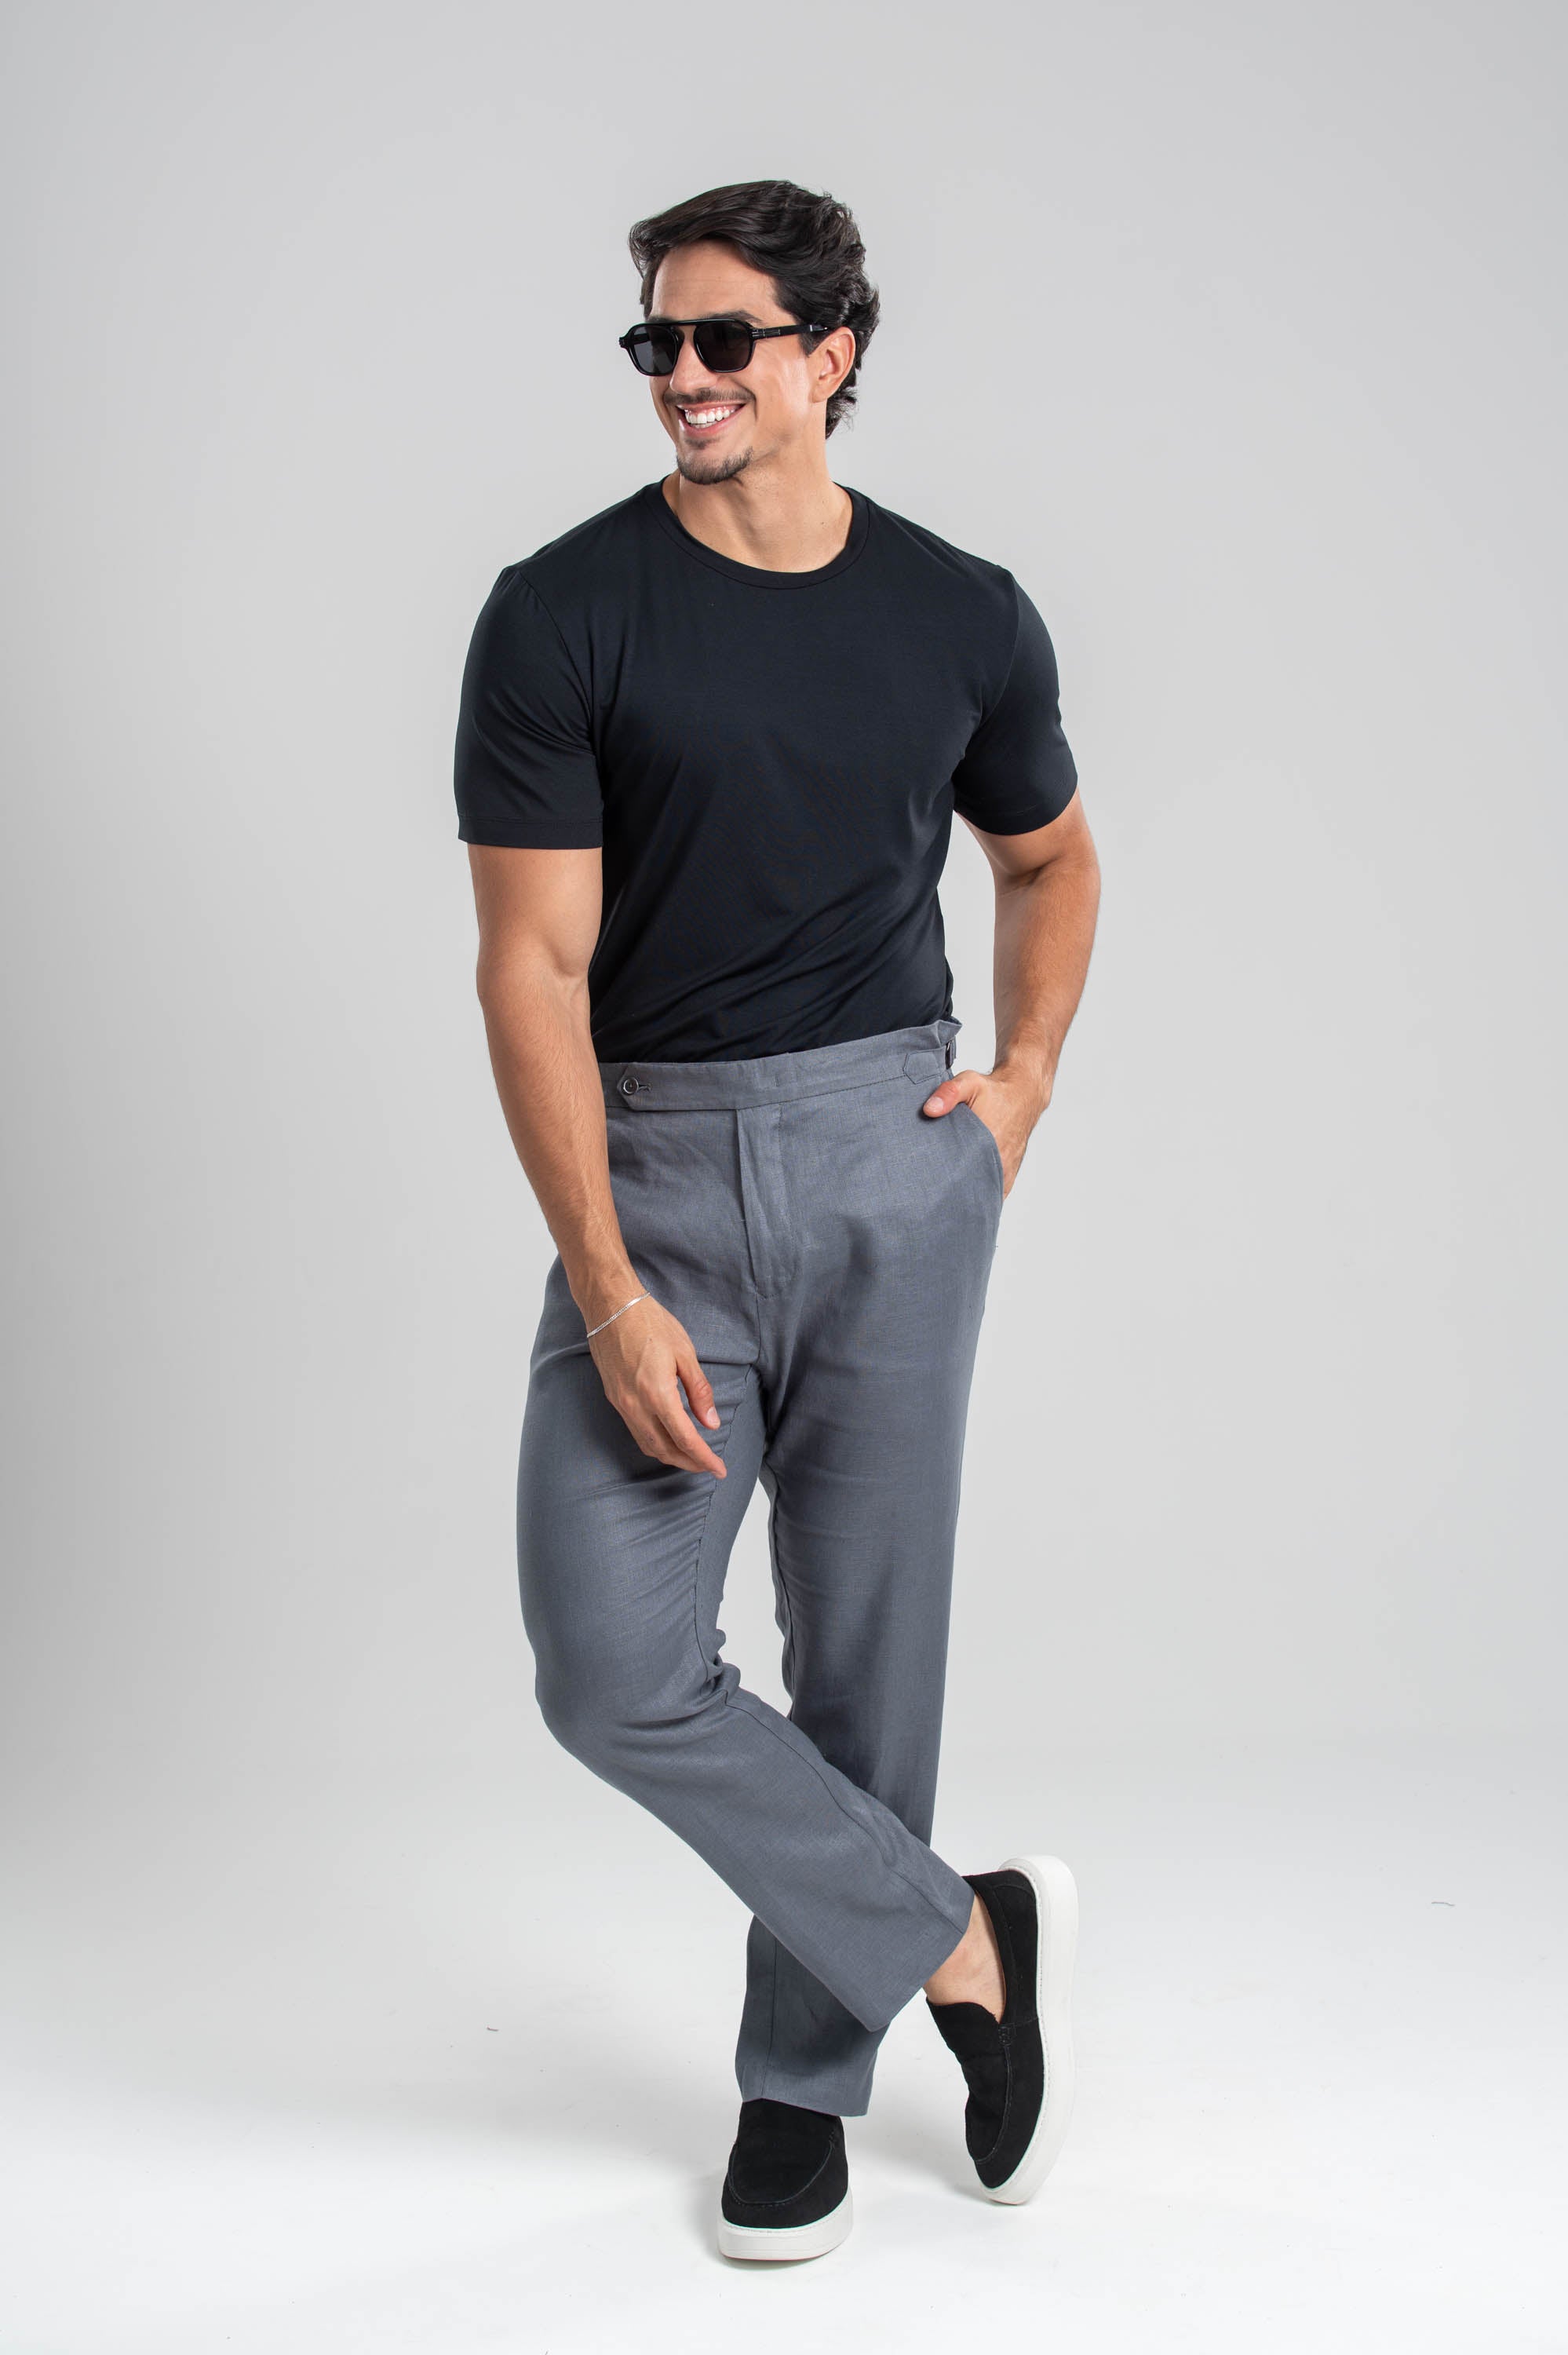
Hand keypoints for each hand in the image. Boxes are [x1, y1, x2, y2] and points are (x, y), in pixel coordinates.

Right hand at [587, 1293, 726, 1477]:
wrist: (610, 1307)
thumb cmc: (650, 1322)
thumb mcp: (685, 1353)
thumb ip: (699, 1391)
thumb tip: (711, 1422)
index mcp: (657, 1393)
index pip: (685, 1439)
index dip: (704, 1458)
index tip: (720, 1470)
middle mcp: (635, 1405)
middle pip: (664, 1449)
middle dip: (688, 1463)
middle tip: (709, 1466)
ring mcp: (621, 1403)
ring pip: (647, 1444)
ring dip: (670, 1456)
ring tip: (691, 1457)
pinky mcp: (614, 1397)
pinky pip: (636, 1431)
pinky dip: (655, 1442)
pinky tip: (668, 1438)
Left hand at [920, 1064, 1047, 1197]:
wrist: (1023, 1094)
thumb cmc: (993, 1090)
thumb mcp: (969, 1083)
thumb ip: (948, 1094)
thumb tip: (929, 1110)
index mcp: (987, 1143)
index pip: (961, 1175)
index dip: (944, 1184)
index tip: (928, 1190)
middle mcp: (998, 1160)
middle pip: (971, 1189)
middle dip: (952, 1195)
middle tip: (932, 1198)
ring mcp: (1005, 1169)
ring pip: (984, 1193)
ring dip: (968, 1197)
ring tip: (946, 1202)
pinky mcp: (1008, 1173)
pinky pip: (995, 1192)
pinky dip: (982, 1196)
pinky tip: (965, 1199)